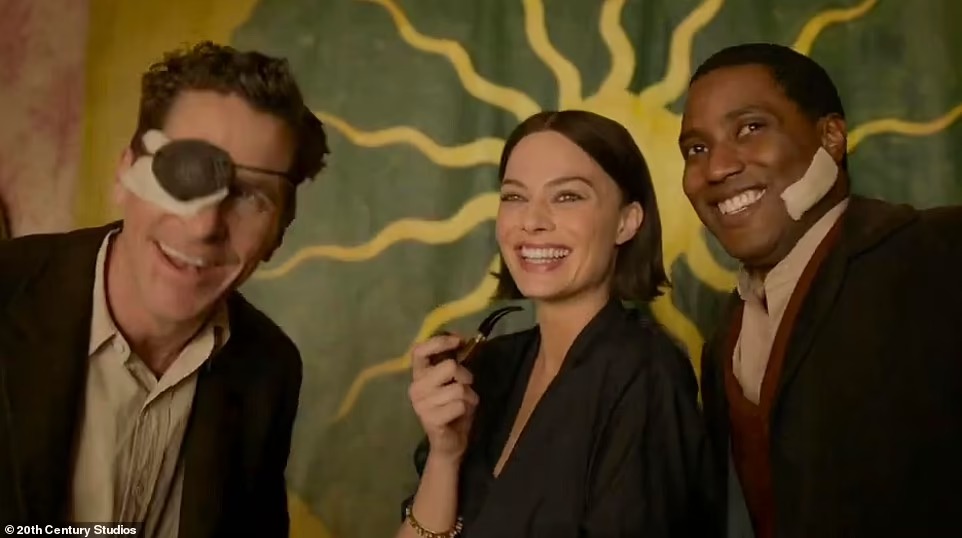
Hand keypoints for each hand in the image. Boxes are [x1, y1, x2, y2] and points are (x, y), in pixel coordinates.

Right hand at [408, 334, 478, 461]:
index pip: (420, 351)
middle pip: (449, 366)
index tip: (459, 341)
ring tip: (464, 405)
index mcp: (419, 376)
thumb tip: (462, 338)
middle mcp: (416, 388)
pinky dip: (467, 409)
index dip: (439, 342)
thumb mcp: (454, 381)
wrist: (450, 443)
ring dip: (469, 396)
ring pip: (459, 388)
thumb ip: (454, 362)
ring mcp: (421, 404)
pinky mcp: (431, 419)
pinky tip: (460, 416)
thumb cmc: (453, 408)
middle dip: (465, 376)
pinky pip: (459, 405)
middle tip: (465, 387)